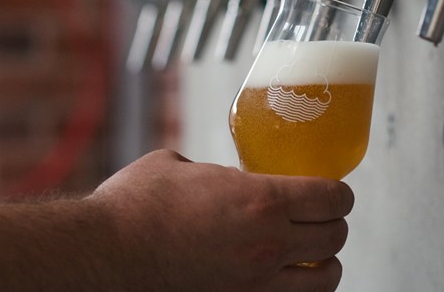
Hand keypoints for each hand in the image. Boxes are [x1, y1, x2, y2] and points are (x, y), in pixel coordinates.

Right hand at [89, 150, 354, 290]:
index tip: (336, 191)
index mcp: (259, 200)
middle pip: (336, 237)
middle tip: (324, 216)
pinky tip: (289, 280)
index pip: (332, 198)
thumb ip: (214, 171)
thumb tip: (221, 177)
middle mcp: (267, 245)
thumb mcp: (179, 164)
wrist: (102, 255)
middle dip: (335, 224)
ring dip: (325, 262)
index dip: (341, 193)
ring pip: (326, 280)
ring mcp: (256, 284)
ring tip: (313, 253)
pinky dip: (301, 290)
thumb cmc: (134, 208)